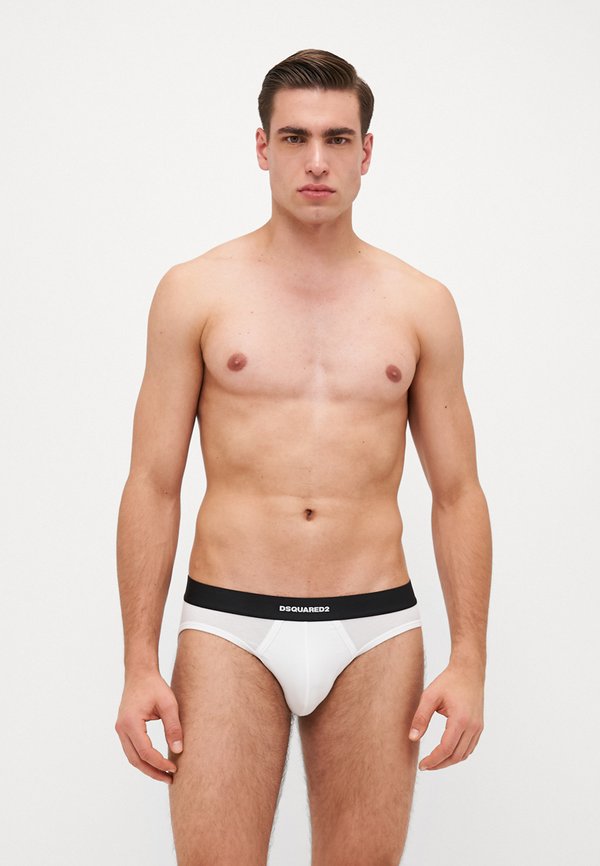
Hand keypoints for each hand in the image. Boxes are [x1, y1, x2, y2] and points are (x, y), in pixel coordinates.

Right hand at [115, 669, 182, 783]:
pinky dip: (143, 758)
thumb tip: (178, 750)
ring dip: (147, 768)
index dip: (160, 763)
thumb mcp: (168, 704)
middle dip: (153, 772)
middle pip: (136, 760)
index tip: (174, 768)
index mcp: (131, 723)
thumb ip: (173, 727)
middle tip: (170, 779)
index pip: (146, 752)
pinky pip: (131, 749)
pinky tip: (156, 762)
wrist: (139, 674)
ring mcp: (120, 729)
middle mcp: (122, 728)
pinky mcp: (123, 729)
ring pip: (132, 757)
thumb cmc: (155, 686)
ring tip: (164, 774)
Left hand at [408, 661, 483, 770]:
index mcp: (460, 719)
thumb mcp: (430, 696)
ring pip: (464, 754)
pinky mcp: (479, 726)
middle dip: (439, 764)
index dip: (433, 760)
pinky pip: (470, 748)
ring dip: (449, 761)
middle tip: (425, 766)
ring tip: (433, 761)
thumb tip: (412, 738)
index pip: (446, 749)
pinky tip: (446, 752)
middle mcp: (473, 726)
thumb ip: (421, 717)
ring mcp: (478, 727)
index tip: (421, 765)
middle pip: (456, 756)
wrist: (469, 671)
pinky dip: (458, 754)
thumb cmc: (448, 681)